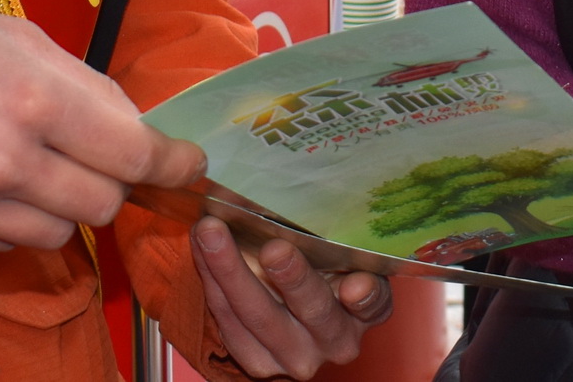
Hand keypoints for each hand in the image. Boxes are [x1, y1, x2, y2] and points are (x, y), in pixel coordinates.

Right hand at [0, 0, 203, 253]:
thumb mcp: (18, 39)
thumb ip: (86, 86)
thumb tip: (137, 130)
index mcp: (34, 99)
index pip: (133, 155)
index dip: (170, 163)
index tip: (185, 165)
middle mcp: (5, 161)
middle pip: (103, 204)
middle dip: (108, 181)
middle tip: (91, 156)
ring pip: (58, 234)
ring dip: (58, 205)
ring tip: (25, 163)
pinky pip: (3, 244)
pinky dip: (7, 219)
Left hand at [192, 217, 391, 378]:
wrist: (300, 325)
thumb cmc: (327, 272)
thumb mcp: (348, 255)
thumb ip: (345, 241)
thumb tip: (323, 211)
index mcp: (366, 312)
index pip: (372, 304)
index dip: (364, 296)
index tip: (354, 286)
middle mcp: (335, 341)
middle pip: (311, 310)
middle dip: (291, 278)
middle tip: (273, 248)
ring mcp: (294, 357)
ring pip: (257, 316)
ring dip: (229, 271)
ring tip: (212, 232)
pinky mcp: (257, 362)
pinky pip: (227, 321)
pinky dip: (210, 280)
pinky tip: (200, 247)